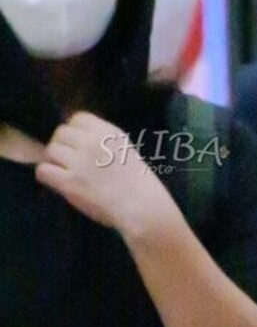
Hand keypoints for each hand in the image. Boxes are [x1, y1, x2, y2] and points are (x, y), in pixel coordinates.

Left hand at [35, 111, 176, 239]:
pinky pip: (43, 170)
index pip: (78, 118)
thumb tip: (79, 138)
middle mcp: (93, 142)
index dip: (74, 131)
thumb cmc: (140, 185)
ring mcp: (80, 162)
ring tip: (65, 173)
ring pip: (51, 150)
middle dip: (63, 145)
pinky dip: (47, 176)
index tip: (78, 145)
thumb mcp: (127, 151)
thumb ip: (105, 141)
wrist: (144, 208)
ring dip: (55, 161)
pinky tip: (58, 182)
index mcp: (109, 133)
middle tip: (69, 161)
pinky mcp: (70, 182)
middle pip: (61, 132)